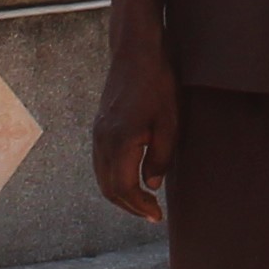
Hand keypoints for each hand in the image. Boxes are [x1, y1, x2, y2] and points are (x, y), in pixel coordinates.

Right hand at [95, 20, 179, 222]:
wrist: (135, 52)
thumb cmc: (158, 84)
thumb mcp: (170, 122)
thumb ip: (161, 157)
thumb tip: (152, 185)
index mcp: (120, 141)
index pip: (124, 188)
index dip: (140, 207)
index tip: (158, 216)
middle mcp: (102, 140)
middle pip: (109, 188)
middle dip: (130, 206)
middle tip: (152, 214)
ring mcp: (98, 133)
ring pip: (102, 177)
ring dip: (121, 195)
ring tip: (144, 202)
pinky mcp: (99, 127)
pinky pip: (101, 163)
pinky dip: (114, 179)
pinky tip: (132, 179)